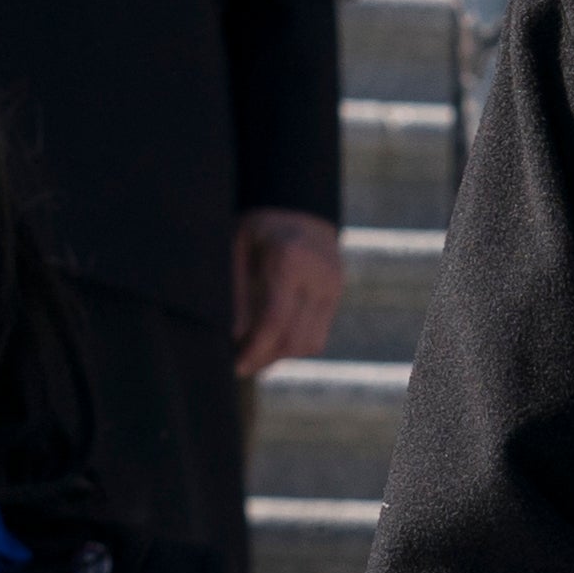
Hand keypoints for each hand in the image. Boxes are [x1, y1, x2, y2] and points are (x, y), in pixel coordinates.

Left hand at [229, 207, 341, 377]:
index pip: (275, 320)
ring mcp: (333, 285)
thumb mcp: (236, 250)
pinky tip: (274, 340)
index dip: (255, 350)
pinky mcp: (337, 293)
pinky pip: (319, 334)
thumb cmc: (256, 228)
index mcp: (290, 260)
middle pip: (296, 339)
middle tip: (242, 365)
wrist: (295, 206)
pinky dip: (296, 345)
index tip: (237, 366)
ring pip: (311, 343)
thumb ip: (236, 293)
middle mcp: (319, 275)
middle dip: (267, 359)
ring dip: (283, 356)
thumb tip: (237, 338)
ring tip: (256, 353)